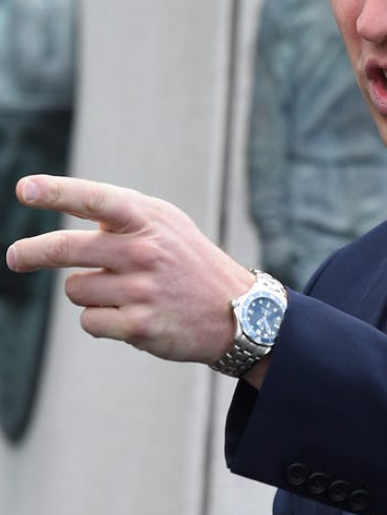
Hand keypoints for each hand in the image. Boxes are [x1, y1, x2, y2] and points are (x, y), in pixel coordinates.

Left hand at [5, 175, 254, 363]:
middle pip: (66, 248)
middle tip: (16, 256)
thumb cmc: (190, 263)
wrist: (236, 311)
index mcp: (150, 220)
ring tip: (124, 294)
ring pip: (75, 288)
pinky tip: (130, 317)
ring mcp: (142, 289)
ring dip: (88, 292)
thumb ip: (123, 217)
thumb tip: (69, 216)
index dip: (58, 192)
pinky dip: (100, 321)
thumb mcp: (168, 226)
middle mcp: (145, 251)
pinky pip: (89, 321)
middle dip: (32, 253)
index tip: (25, 189)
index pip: (97, 200)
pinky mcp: (139, 325)